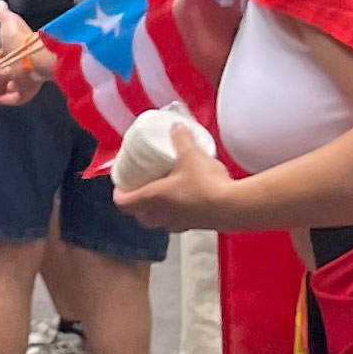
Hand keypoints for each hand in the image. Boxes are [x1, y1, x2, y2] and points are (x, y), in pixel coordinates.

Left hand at [111, 133, 244, 234]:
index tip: (119, 188)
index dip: (119, 196)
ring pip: (160, 222)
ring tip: (163, 199)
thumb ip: (181, 139)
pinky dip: (179, 215)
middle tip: (141, 192)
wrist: (233, 207)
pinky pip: (181, 223)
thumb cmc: (206, 184)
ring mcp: (180, 223)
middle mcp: (162, 215)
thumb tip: (176, 127)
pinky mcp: (197, 226)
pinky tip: (189, 203)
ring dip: (158, 213)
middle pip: (141, 216)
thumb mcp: (190, 155)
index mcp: (152, 198)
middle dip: (138, 207)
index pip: (125, 203)